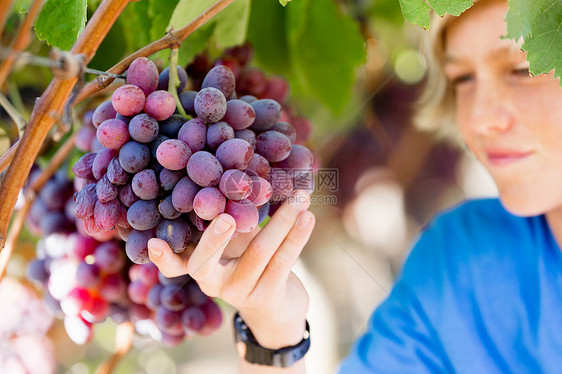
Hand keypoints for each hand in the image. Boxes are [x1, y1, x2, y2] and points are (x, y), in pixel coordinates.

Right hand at [147, 190, 314, 348]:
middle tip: (226, 216)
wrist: (276, 309)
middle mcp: (214, 284)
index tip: (153, 242)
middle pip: (208, 263)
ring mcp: (240, 293)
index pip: (176, 265)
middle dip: (215, 238)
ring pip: (259, 252)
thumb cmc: (251, 264)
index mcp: (201, 269)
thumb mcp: (236, 245)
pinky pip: (283, 261)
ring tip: (300, 196)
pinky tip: (307, 216)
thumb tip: (242, 177)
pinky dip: (296, 235)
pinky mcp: (268, 295)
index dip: (164, 257)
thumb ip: (234, 219)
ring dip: (282, 220)